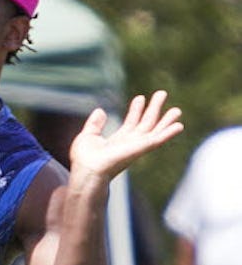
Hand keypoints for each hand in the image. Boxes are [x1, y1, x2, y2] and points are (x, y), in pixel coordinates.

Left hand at [68, 91, 182, 181]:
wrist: (88, 170)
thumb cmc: (84, 160)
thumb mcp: (88, 136)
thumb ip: (95, 124)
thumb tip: (100, 111)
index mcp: (118, 141)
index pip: (131, 123)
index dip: (136, 110)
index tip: (140, 97)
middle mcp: (130, 144)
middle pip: (146, 124)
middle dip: (154, 109)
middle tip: (162, 93)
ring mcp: (137, 147)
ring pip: (155, 131)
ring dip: (166, 121)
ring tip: (177, 110)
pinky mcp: (141, 149)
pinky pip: (158, 139)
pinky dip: (168, 133)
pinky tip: (179, 126)